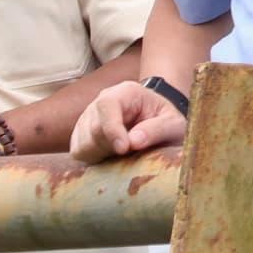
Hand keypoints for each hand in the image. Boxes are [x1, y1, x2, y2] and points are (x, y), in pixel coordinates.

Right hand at [70, 81, 190, 162]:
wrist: (159, 123)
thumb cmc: (167, 121)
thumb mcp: (174, 124)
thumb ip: (157, 130)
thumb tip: (134, 142)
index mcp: (125, 92)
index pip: (107, 106)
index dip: (112, 129)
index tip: (124, 149)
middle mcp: (101, 102)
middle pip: (92, 128)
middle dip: (110, 147)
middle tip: (130, 155)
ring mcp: (88, 118)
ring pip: (82, 143)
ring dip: (101, 155)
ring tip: (122, 155)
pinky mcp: (81, 135)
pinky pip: (78, 152)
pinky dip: (92, 160)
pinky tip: (110, 158)